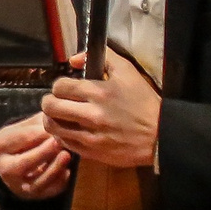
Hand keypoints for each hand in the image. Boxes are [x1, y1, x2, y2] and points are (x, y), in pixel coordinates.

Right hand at [0, 111, 73, 200]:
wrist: (13, 164)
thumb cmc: (23, 140)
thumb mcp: (24, 127)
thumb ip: (39, 121)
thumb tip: (58, 115)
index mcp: (0, 145)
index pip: (20, 138)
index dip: (40, 131)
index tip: (57, 124)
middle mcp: (4, 167)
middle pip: (25, 162)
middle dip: (44, 152)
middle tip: (61, 141)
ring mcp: (18, 184)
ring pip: (37, 181)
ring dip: (54, 168)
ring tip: (67, 155)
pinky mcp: (32, 194)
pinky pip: (47, 191)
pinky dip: (58, 182)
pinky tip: (67, 171)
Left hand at [41, 48, 161, 170]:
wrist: (161, 136)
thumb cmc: (144, 102)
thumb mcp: (128, 72)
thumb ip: (104, 57)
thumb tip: (74, 59)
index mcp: (99, 92)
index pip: (60, 86)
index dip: (59, 86)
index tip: (65, 89)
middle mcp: (92, 114)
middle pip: (50, 106)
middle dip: (49, 102)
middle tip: (56, 102)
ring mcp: (90, 135)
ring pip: (52, 126)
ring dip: (51, 119)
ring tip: (58, 117)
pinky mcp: (91, 151)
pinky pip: (64, 143)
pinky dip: (61, 136)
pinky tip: (68, 130)